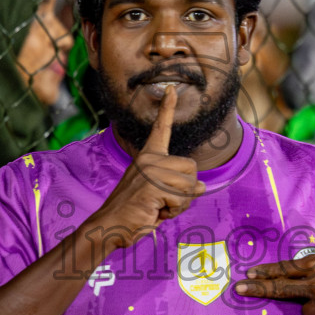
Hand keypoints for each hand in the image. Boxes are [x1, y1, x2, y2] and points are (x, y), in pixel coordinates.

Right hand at [87, 85, 202, 251]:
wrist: (111, 226)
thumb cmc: (135, 212)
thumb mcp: (162, 197)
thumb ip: (180, 188)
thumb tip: (203, 186)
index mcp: (148, 157)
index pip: (161, 128)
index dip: (167, 108)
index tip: (172, 88)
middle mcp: (149, 159)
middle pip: (192, 168)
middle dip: (186, 190)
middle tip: (164, 202)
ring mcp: (150, 171)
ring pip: (190, 185)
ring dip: (180, 204)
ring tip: (158, 208)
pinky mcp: (152, 186)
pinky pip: (181, 199)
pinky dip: (172, 211)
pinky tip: (155, 212)